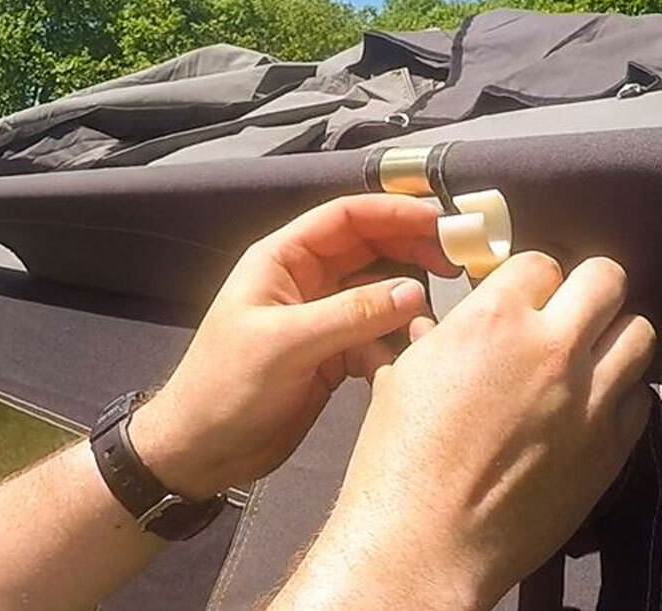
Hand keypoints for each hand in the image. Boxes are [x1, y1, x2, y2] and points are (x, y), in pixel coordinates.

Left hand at [129, 194, 457, 499]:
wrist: (202, 450)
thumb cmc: (224, 386)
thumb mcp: (286, 344)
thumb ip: (351, 315)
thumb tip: (414, 291)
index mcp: (281, 260)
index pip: (344, 218)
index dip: (393, 212)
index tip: (441, 219)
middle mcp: (304, 282)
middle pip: (369, 249)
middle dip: (411, 248)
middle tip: (460, 259)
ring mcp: (320, 319)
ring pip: (377, 292)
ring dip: (409, 297)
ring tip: (443, 308)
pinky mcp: (332, 355)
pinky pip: (376, 334)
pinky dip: (397, 338)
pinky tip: (415, 349)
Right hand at [304, 253, 653, 608]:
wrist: (427, 536)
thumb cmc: (400, 456)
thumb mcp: (403, 376)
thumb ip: (436, 340)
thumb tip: (437, 328)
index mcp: (493, 320)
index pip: (540, 263)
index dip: (529, 278)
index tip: (522, 295)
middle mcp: (550, 348)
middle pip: (605, 280)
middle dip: (586, 287)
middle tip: (568, 309)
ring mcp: (589, 398)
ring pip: (640, 333)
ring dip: (613, 335)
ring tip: (588, 354)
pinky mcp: (609, 447)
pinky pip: (640, 398)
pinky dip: (621, 393)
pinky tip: (590, 406)